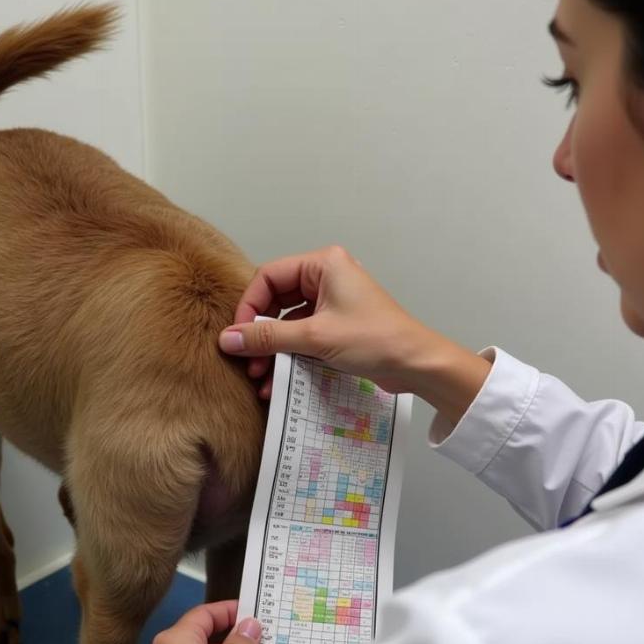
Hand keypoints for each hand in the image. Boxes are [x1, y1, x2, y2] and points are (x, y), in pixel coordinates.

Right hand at [218, 245, 439, 398]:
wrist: (417, 364)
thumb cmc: (374, 340)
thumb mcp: (315, 337)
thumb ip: (268, 337)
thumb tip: (227, 339)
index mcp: (323, 264)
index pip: (269, 277)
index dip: (249, 306)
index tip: (238, 336)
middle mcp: (327, 277)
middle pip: (276, 300)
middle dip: (260, 333)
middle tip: (247, 361)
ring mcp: (333, 302)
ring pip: (288, 321)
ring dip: (273, 349)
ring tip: (261, 376)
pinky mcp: (338, 325)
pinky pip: (303, 335)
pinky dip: (290, 355)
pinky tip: (279, 380)